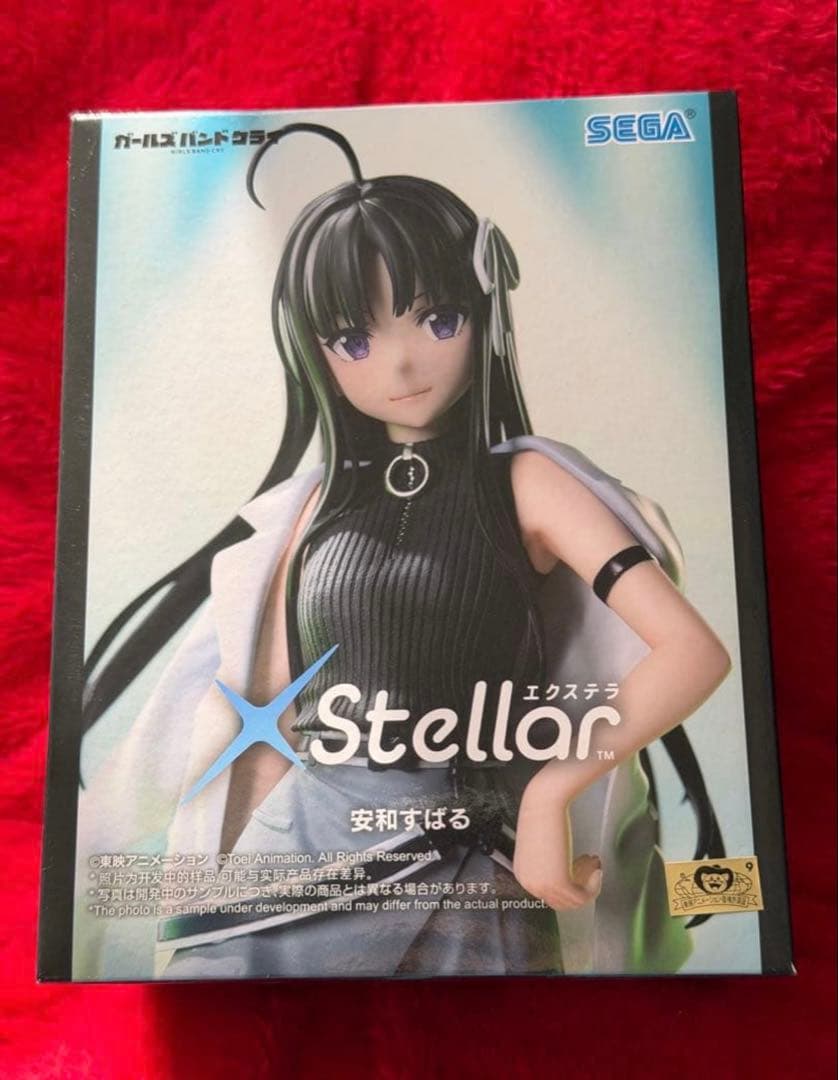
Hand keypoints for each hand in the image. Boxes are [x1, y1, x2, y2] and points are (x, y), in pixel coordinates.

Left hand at [513, 786, 602, 909]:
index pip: (549, 895)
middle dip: (580, 884)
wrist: (545, 802)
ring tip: (595, 863)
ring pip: (573, 901)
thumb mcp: (540, 846)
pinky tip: (596, 868)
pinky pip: (582, 897)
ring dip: (589, 884)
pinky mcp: (559, 883)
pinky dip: (593, 887)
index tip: (581, 864)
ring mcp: (543, 886)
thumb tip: (564, 869)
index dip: (569, 882)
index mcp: (522, 875)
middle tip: (592, 864)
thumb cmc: (542, 814)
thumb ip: (547, 863)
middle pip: (561, 901)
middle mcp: (529, 885)